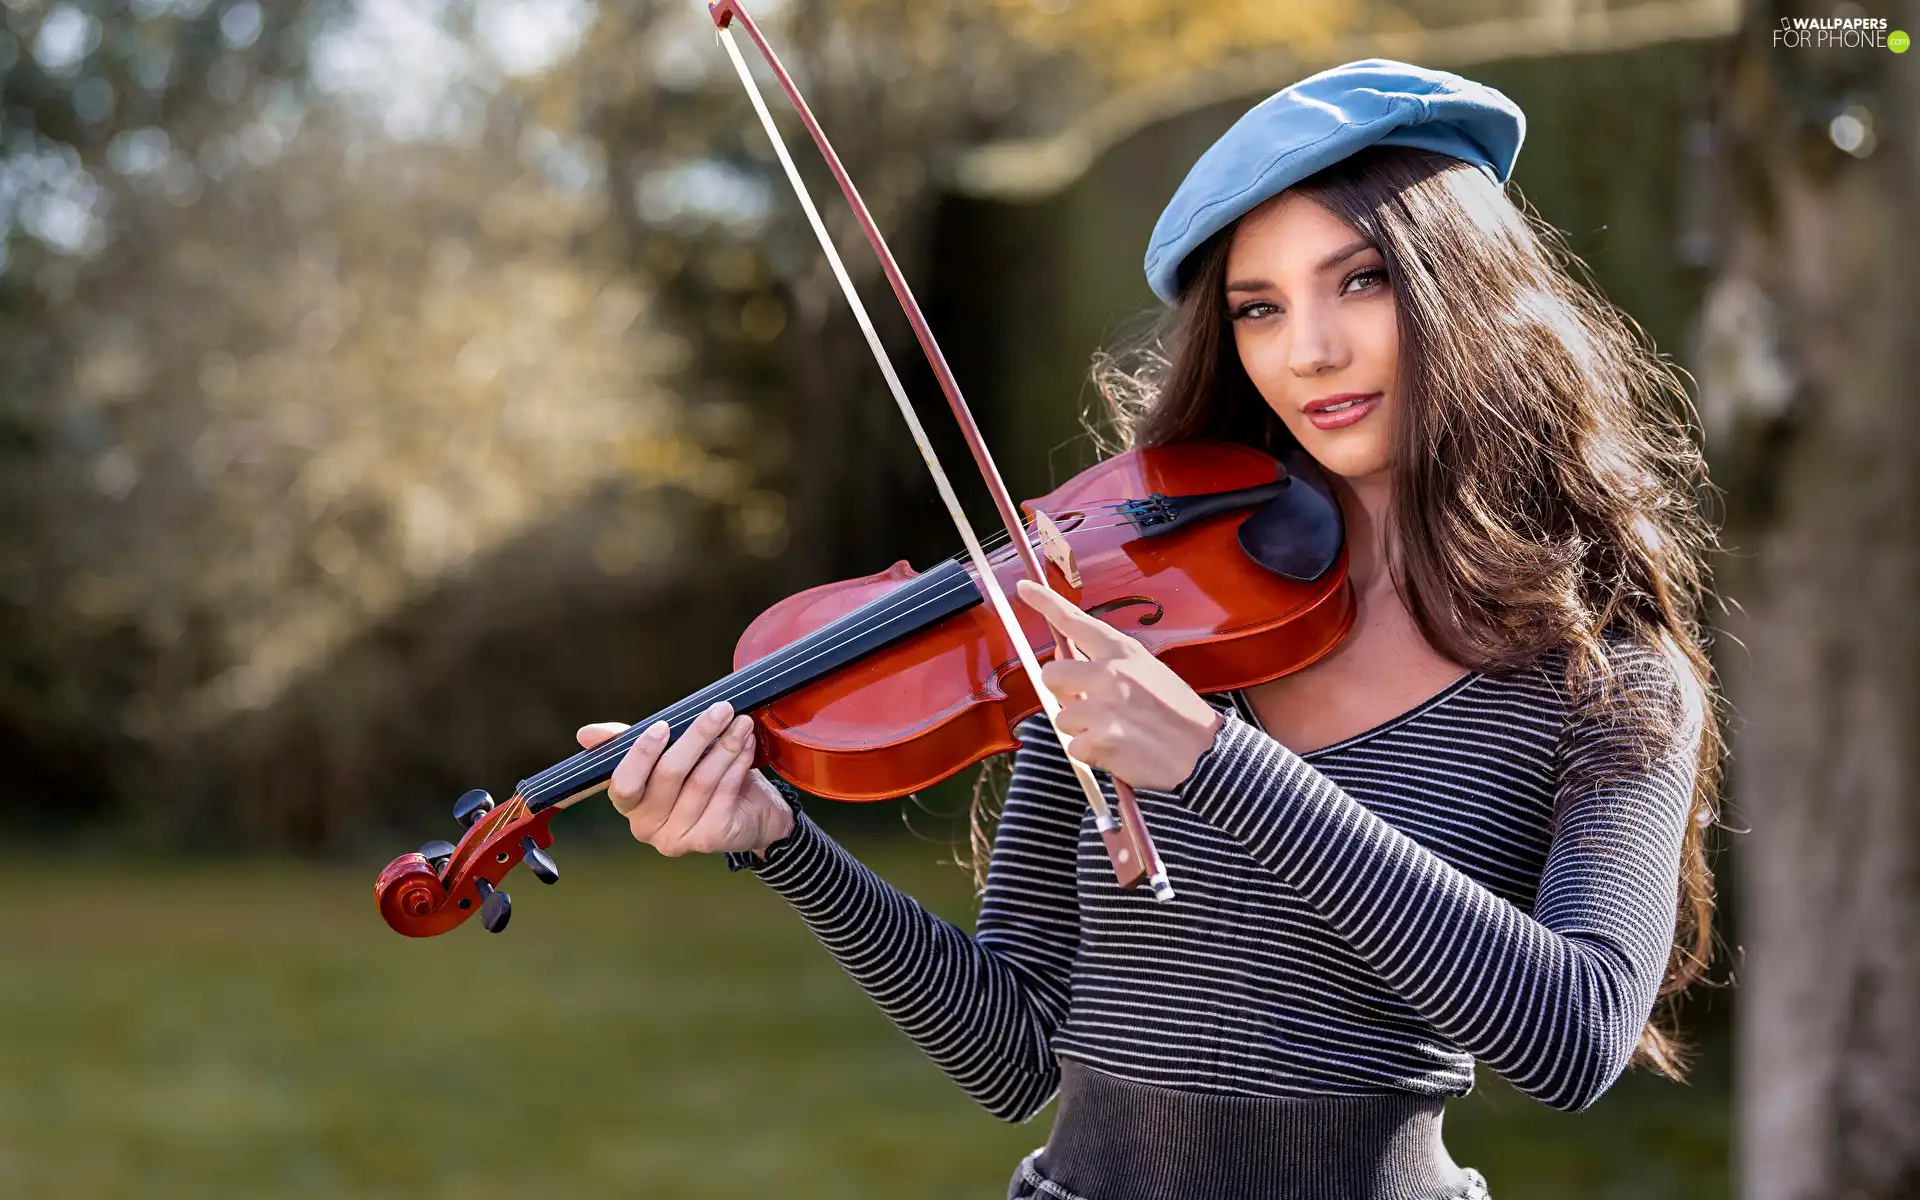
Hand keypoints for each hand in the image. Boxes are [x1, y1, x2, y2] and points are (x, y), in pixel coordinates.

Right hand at [581, 700, 794, 856]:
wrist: (751, 814)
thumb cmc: (702, 778)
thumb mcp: (666, 755)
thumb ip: (629, 743)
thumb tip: (585, 734)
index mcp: (630, 804)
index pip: (624, 784)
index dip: (641, 755)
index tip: (663, 725)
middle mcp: (647, 826)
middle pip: (669, 774)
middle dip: (697, 735)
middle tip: (721, 709)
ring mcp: (678, 837)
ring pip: (701, 780)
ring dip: (725, 746)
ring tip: (740, 723)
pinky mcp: (709, 839)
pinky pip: (723, 792)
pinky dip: (737, 764)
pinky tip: (746, 746)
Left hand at [1016, 578, 1223, 790]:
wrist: (1205, 753)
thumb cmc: (1177, 714)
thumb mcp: (1148, 673)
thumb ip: (1107, 666)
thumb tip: (1065, 667)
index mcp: (1123, 651)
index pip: (1075, 620)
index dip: (1045, 602)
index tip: (1022, 588)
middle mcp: (1109, 673)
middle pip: (1050, 675)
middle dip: (1062, 693)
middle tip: (1088, 706)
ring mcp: (1102, 706)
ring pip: (1061, 717)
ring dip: (1081, 729)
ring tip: (1116, 732)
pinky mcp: (1100, 740)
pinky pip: (1074, 747)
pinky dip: (1091, 754)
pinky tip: (1119, 751)